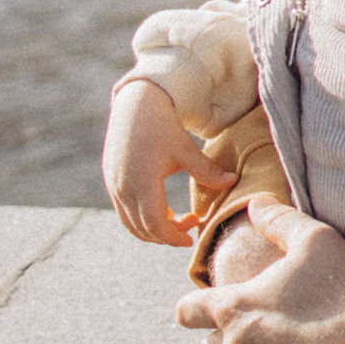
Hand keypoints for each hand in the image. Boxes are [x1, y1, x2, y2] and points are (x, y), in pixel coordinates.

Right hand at [103, 79, 234, 245]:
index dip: (172, 237)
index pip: (155, 224)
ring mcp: (114, 186)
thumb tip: (233, 182)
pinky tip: (163, 208)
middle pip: (142, 229)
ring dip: (153, 229)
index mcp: (142, 181)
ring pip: (130, 223)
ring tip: (178, 219)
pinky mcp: (111, 181)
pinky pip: (124, 211)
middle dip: (166, 235)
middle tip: (190, 226)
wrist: (136, 105)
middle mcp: (123, 188)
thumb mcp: (186, 149)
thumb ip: (207, 170)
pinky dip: (142, 218)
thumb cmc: (163, 126)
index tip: (191, 238)